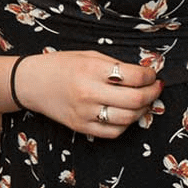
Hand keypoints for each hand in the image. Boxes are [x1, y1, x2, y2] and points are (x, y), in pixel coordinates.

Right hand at [16, 51, 160, 138]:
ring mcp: (85, 112)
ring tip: (143, 101)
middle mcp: (88, 92)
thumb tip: (144, 74)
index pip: (133, 76)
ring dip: (143, 110)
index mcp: (90, 69)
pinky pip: (113, 131)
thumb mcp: (87, 56)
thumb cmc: (60, 65)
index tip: (152, 74)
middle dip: (152, 93)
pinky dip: (126, 124)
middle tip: (156, 88)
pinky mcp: (81, 126)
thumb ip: (114, 65)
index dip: (149, 76)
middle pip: (135, 99)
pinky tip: (126, 114)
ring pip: (128, 118)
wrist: (31, 83)